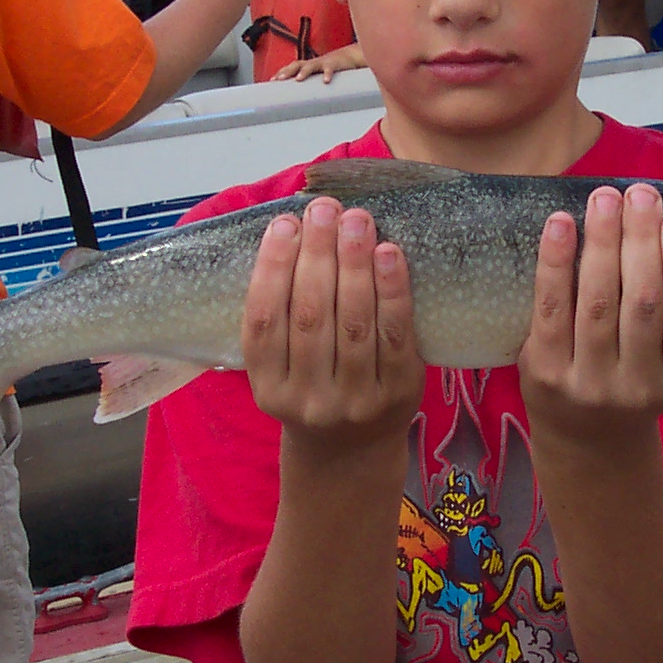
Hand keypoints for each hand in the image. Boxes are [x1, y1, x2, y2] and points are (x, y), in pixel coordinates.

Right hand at [241, 197, 421, 453]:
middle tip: (325, 208)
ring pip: (354, 322)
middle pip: (311, 315)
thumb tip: (292, 231)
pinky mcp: (399, 392)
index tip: (284, 223)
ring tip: (356, 220)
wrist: (350, 454)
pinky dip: (392, 290)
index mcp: (268, 389)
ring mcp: (357, 400)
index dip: (272, 268)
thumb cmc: (311, 389)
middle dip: (317, 254)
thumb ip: (280, 314)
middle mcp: (309, 399)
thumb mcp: (279, 370)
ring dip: (355, 263)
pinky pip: (395, 334)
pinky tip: (389, 253)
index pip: (263, 321)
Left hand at [272, 43, 367, 83]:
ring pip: (311, 65)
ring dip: (304, 72)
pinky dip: (327, 74)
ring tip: (299, 79)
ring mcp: (322, 62)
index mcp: (306, 66)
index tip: (271, 81)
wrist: (348, 56)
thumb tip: (296, 100)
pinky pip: (330, 69)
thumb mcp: (316, 75)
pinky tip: (326, 81)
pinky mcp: (334, 64)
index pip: (290, 68)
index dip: (280, 73)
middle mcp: (312, 63)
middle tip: (279, 80)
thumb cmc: (329, 69)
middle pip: (296, 65)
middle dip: (287, 72)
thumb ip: (307, 84)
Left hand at [518, 184, 662, 445]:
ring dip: (603, 242)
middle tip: (642, 194)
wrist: (585, 440)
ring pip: (598, 301)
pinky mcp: (545, 374)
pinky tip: (562, 224)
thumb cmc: (634, 381)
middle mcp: (638, 388)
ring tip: (606, 198)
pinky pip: (551, 308)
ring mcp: (588, 384)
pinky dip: (556, 261)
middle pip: (643, 304)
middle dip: (642, 241)